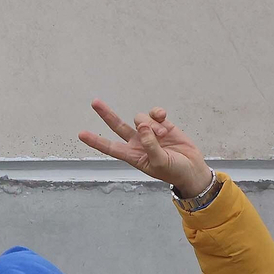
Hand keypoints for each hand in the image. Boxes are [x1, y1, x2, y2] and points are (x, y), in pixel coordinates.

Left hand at [78, 99, 214, 194]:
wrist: (191, 168)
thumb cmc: (173, 171)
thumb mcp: (159, 162)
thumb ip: (150, 145)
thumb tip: (142, 127)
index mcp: (132, 155)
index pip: (110, 147)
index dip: (96, 141)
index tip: (81, 134)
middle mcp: (137, 142)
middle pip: (117, 126)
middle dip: (106, 114)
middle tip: (95, 102)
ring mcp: (149, 132)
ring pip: (140, 118)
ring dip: (151, 124)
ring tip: (162, 135)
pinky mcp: (163, 125)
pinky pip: (154, 113)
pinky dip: (157, 114)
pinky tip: (163, 117)